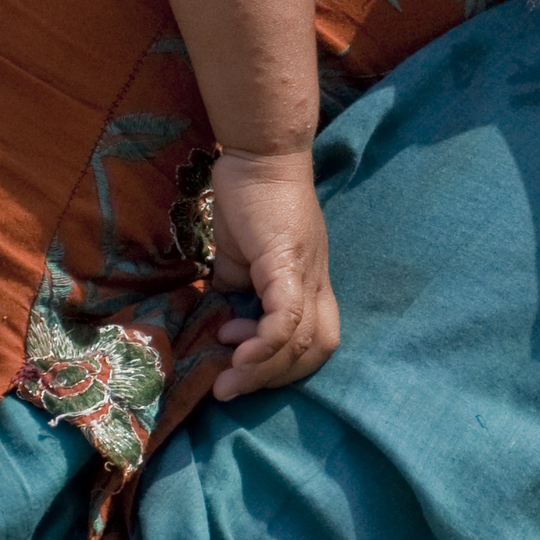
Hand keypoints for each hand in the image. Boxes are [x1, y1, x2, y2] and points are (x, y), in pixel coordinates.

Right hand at [209, 149, 340, 397]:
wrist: (259, 154)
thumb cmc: (250, 199)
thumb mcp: (239, 256)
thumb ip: (236, 287)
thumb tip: (222, 314)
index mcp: (309, 284)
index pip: (315, 341)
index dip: (284, 365)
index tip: (241, 363)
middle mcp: (318, 284)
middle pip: (316, 351)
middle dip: (274, 379)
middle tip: (233, 385)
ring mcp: (308, 275)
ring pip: (302, 342)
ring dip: (262, 371)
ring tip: (227, 381)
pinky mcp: (288, 264)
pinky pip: (287, 318)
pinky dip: (264, 344)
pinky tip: (236, 351)